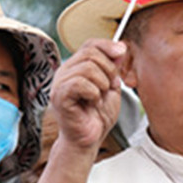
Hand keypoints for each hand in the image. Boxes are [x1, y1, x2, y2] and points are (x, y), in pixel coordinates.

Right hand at [50, 39, 125, 153]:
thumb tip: (120, 47)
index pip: (90, 44)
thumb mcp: (112, 86)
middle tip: (110, 87)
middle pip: (91, 53)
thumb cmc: (98, 115)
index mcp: (76, 66)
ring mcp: (60, 83)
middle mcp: (65, 72)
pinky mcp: (59, 97)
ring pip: (88, 68)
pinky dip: (94, 93)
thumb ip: (114, 67)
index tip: (122, 53)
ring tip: (99, 97)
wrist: (90, 138)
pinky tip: (92, 102)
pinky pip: (80, 83)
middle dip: (109, 69)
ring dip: (102, 84)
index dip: (108, 46)